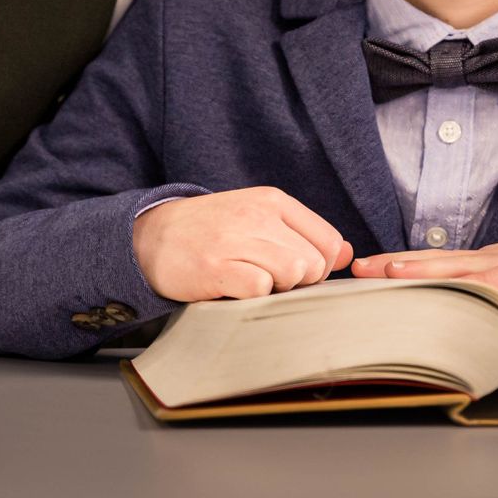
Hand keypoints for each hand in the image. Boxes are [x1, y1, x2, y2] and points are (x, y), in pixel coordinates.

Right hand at [133, 187, 353, 302]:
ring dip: (277, 288)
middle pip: (314, 262)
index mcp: (273, 200)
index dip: (320, 266)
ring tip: (250, 281)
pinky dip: (252, 297)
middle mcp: (258, 214)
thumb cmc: (212, 232)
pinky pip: (260, 289)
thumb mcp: (258, 218)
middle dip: (297, 281)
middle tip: (266, 277)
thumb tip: (347, 254)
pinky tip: (232, 288)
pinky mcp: (216, 266)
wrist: (151, 236)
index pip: (329, 240)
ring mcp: (236, 239)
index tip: (295, 271)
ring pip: (294, 273)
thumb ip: (304, 233)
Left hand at [349, 220, 497, 289]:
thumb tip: (447, 313)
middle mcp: (484, 262)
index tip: (360, 270)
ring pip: (459, 267)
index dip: (394, 266)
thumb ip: (482, 291)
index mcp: (477, 266)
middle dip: (392, 265)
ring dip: (423, 269)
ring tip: (389, 270)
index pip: (428, 264)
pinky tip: (458, 286)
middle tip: (356, 267)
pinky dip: (479, 284)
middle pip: (432, 261)